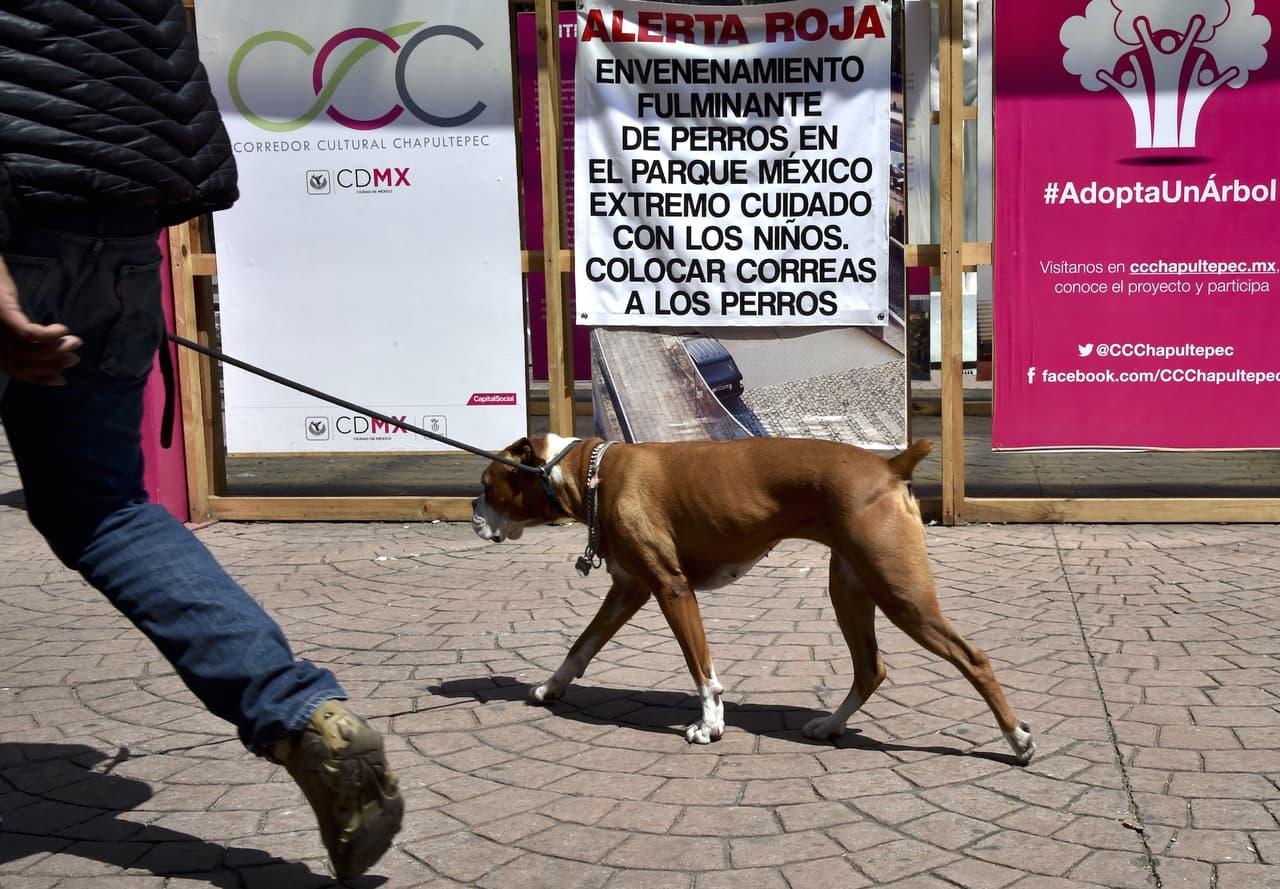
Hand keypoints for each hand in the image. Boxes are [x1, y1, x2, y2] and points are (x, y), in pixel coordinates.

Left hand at [0, 255, 80, 384]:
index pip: (14, 370)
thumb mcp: (5, 314)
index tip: (61, 379)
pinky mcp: (2, 311)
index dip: (39, 379)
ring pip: (27, 351)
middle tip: (74, 358)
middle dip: (51, 365)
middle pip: (21, 364)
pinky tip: (63, 328)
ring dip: (56, 350)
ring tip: (75, 342)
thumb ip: (16, 334)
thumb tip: (46, 353)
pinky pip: (28, 334)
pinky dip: (50, 335)